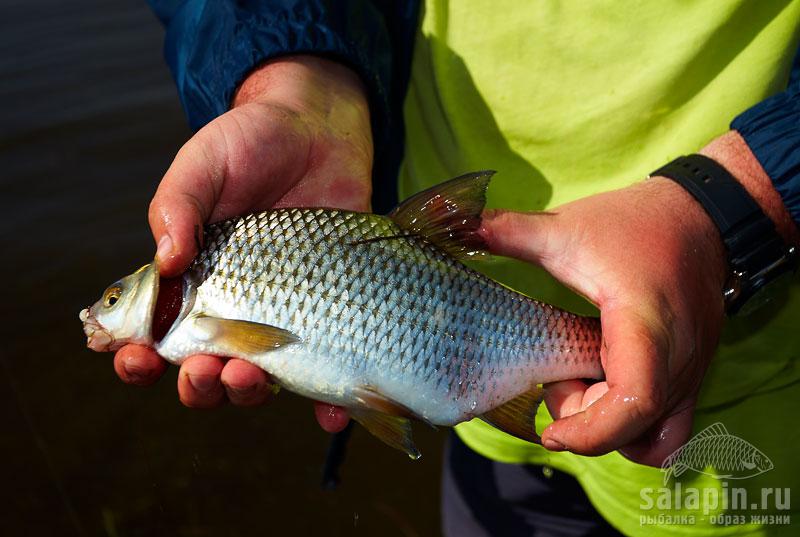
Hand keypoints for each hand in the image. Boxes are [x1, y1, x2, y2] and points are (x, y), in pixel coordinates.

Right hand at [113, 56, 367, 431]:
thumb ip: (178, 207)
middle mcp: (234, 307)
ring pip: (259, 378)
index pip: (153, 335)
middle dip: (198, 383)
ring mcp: (283, 315)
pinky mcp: (331, 312)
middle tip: (203, 370)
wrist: (319, 130)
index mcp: (190, 281)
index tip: (134, 359)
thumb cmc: (249, 143)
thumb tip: (165, 262)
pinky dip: (329, 402)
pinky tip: (330, 414)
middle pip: (205, 369)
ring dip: (248, 392)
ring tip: (250, 376)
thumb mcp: (203, 164)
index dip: (137, 358)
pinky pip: (327, 368)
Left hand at [480, 131, 795, 465]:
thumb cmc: (634, 223)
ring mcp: (694, 369)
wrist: (702, 214)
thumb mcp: (567, 228)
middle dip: (588, 423)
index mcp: (644, 324)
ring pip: (661, 436)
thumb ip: (511, 231)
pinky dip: (638, 424)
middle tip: (558, 383)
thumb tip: (460, 222)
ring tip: (583, 384)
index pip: (633, 400)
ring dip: (615, 427)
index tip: (550, 431)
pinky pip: (672, 423)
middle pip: (639, 427)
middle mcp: (678, 357)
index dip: (590, 430)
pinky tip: (607, 388)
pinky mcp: (696, 371)